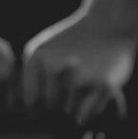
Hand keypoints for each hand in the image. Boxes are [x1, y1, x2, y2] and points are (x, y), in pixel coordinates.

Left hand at [19, 10, 137, 126]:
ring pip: (71, 112)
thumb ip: (31, 76)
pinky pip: (89, 114)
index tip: (53, 93)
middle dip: (61, 102)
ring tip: (86, 85)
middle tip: (74, 85)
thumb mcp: (44, 49)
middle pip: (52, 107)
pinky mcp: (103, 86)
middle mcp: (57, 69)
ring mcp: (81, 78)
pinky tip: (94, 95)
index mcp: (39, 59)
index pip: (31, 102)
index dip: (41, 104)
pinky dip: (92, 110)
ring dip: (78, 105)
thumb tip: (28, 112)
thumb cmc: (74, 40)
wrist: (109, 24)